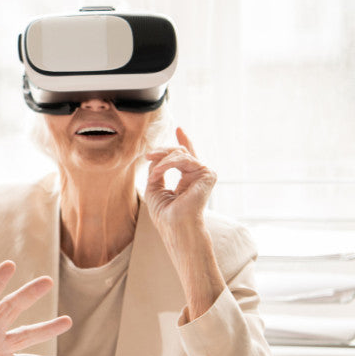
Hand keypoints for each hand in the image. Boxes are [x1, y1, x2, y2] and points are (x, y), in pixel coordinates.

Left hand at [144, 128, 225, 318]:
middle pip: (179, 152)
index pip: (185, 157)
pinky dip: (168, 164)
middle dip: (162, 150)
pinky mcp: (207, 175)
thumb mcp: (154, 188)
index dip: (183, 141)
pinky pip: (184, 159)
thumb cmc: (165, 214)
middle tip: (148, 155)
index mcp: (186, 180)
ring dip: (162, 160)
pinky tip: (159, 173)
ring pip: (180, 154)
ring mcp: (203, 175)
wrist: (176, 227)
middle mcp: (197, 176)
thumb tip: (155, 157)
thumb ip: (157, 170)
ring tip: (153, 171)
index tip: (179, 128)